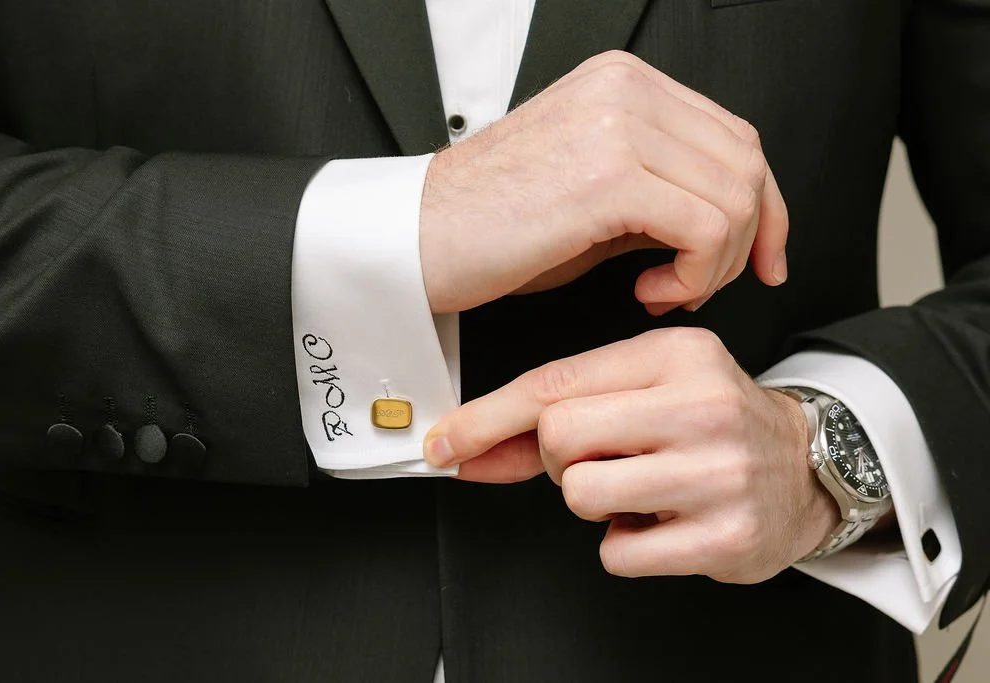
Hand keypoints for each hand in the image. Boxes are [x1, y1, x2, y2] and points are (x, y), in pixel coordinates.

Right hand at [420, 50, 789, 315]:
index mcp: (623, 83)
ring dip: (717, 263)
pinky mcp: (609, 175)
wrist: (419, 241)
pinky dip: (695, 273)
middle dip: (748, 240)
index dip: (764, 207)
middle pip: (746, 163)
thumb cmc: (491, 227)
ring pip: (735, 196)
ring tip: (666, 289)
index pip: (733, 137)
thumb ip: (659, 189)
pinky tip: (650, 289)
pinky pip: (705, 227)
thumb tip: (724, 224)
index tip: (762, 258)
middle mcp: (626, 89)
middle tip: (702, 285)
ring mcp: (619, 124)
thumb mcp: (591, 192)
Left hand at [422, 328, 839, 583]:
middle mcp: (701, 404)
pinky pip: (616, 552)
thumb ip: (559, 411)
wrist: (805, 466)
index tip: (445, 443)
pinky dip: (624, 544)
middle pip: (560, 435)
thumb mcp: (646, 388)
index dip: (487, 417)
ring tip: (637, 488)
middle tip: (603, 459)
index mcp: (675, 354)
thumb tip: (468, 447)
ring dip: (591, 502)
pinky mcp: (725, 536)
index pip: (555, 381)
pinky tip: (661, 521)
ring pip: (580, 494)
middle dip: (560, 458)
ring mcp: (717, 472)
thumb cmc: (712, 422)